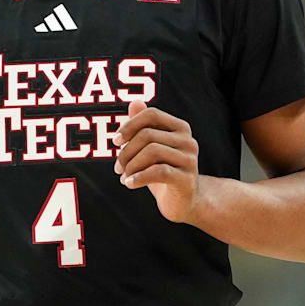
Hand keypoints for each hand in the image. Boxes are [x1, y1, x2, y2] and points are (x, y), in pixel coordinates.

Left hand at [113, 101, 200, 222]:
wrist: (183, 202)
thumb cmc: (163, 171)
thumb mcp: (150, 149)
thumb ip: (142, 126)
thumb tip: (135, 102)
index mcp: (180, 127)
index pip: (151, 114)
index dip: (130, 125)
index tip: (115, 141)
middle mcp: (188, 140)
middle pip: (148, 135)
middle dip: (126, 151)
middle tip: (118, 167)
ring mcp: (189, 160)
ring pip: (152, 152)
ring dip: (131, 166)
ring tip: (124, 177)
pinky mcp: (186, 179)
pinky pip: (158, 172)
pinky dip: (138, 177)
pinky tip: (129, 184)